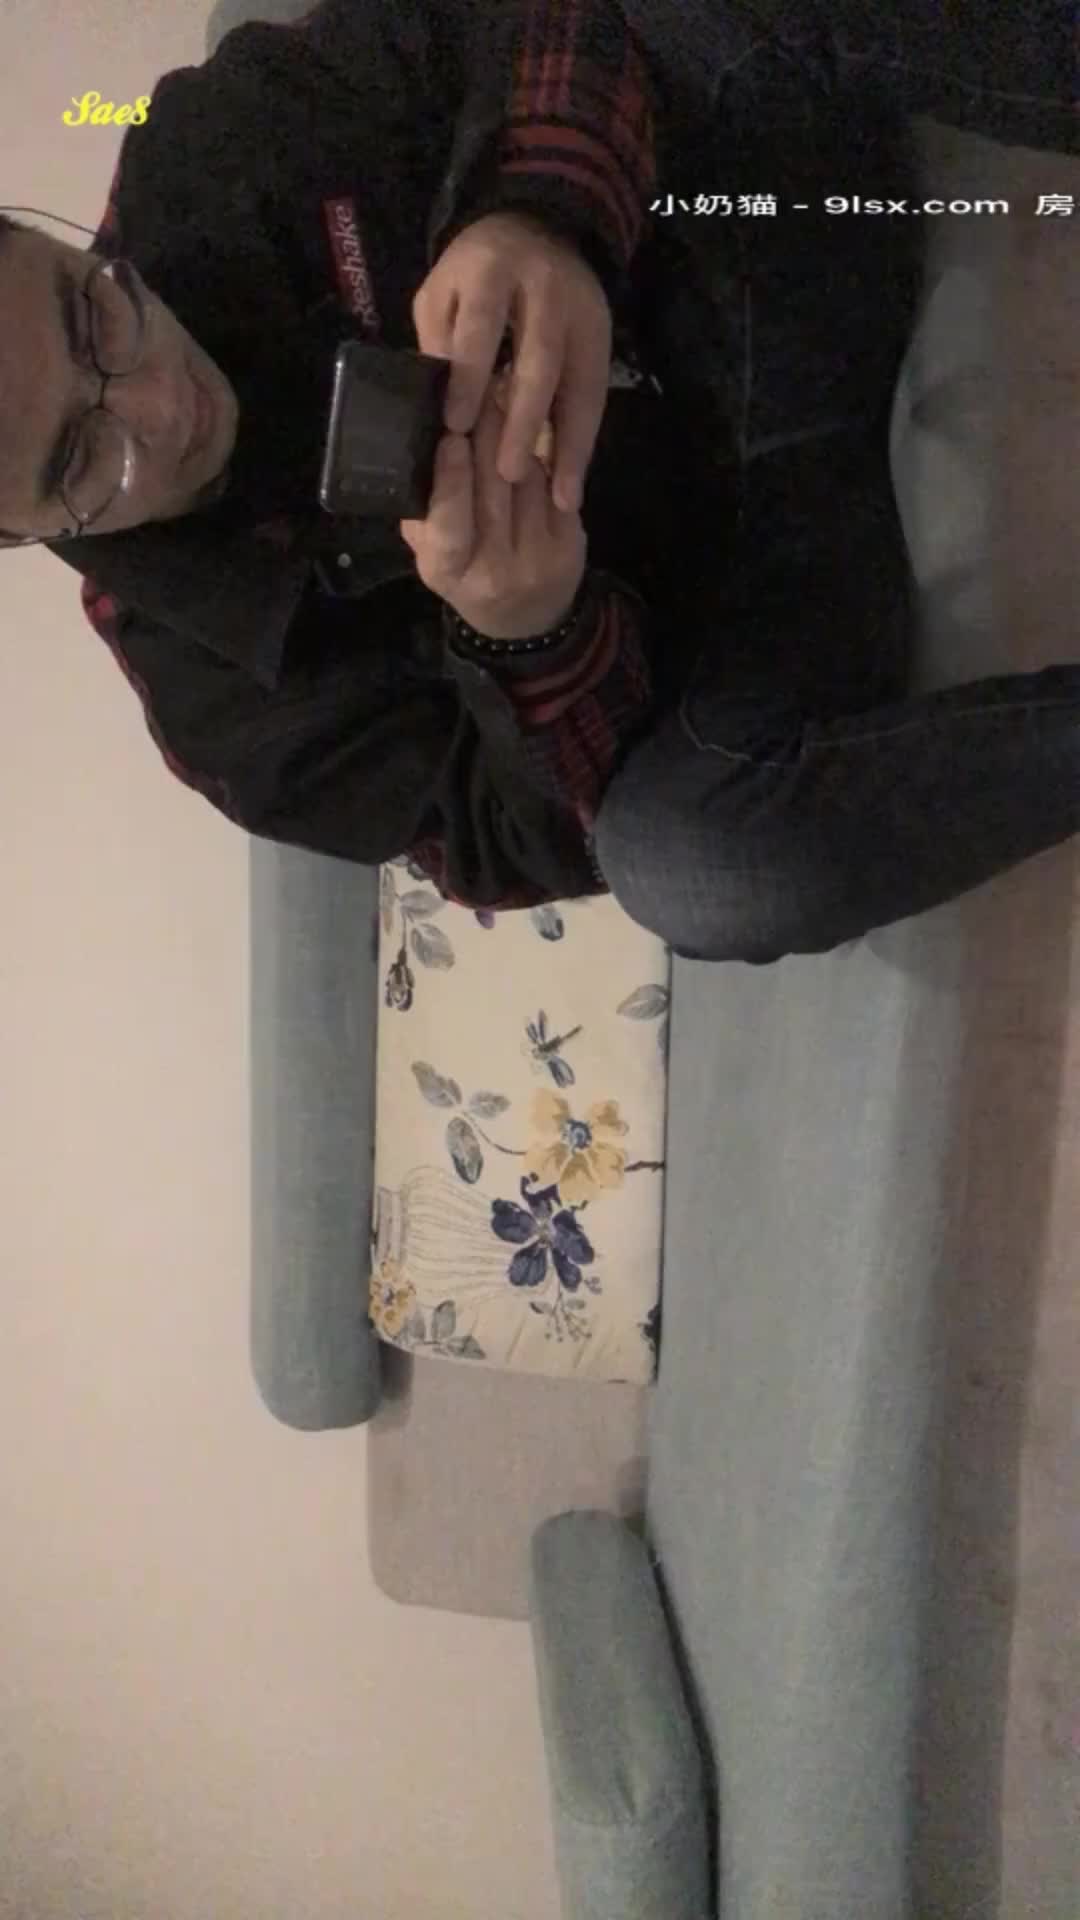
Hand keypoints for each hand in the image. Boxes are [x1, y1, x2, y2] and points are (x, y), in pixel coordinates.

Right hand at [399, 379, 586, 641]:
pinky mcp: (571, 545)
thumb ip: (423, 511)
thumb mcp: (432, 554)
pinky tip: (529, 427)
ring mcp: (537, 558)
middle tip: (479, 385)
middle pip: (493, 490)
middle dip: (485, 434)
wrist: (527, 620)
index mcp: (449, 571)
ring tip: (503, 393)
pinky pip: (555, 486)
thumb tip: (421, 448)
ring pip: (527, 480)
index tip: (450, 435)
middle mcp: (495, 569)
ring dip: (515, 433)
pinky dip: (541, 454)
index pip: (449, 524)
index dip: (451, 478)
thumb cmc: (468, 575)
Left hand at [411, 210, 611, 515]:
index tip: (456, 427)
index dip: (469, 377)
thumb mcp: (441, 293)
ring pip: (580, 384)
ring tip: (558, 497)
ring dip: (569, 443)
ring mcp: (582, 314)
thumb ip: (438, 342)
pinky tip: (574, 486)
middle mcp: (544, 290)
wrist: (538, 227)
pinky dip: (585, 444)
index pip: (480, 327)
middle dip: (526, 420)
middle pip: (539, 359)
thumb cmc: (474, 274)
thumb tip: (433, 411)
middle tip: (509, 473)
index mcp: (492, 271)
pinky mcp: (603, 338)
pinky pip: (597, 398)